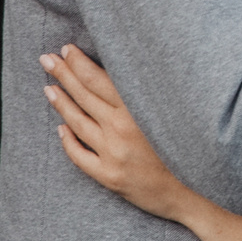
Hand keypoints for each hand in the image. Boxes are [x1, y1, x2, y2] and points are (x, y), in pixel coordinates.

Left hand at [42, 46, 214, 224]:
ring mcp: (112, 154)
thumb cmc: (186, 147)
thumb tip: (122, 71)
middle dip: (63, 74)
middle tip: (47, 59)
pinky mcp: (109, 176)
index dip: (79, 63)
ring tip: (48, 88)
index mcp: (137, 110)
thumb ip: (145, 94)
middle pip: (84, 96)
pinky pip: (79, 156)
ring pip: (77, 122)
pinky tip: (60, 128)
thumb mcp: (171, 112)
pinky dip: (67, 141)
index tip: (66, 48)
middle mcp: (122, 129)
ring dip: (61, 103)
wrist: (195, 192)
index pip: (99, 79)